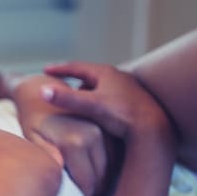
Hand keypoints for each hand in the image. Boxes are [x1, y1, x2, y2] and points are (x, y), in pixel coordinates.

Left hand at [23, 111, 109, 195]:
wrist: (39, 89)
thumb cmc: (30, 119)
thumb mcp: (32, 138)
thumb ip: (45, 154)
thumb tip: (59, 171)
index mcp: (74, 142)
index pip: (88, 180)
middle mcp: (93, 134)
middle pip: (103, 173)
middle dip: (99, 190)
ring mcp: (102, 126)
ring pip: (112, 163)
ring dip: (107, 178)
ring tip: (98, 190)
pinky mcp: (106, 122)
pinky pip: (115, 150)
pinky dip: (111, 163)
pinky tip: (103, 173)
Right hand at [41, 61, 171, 144]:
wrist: (154, 128)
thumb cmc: (122, 115)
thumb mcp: (91, 106)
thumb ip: (67, 99)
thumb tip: (43, 91)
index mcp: (105, 74)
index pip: (76, 67)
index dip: (59, 69)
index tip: (44, 69)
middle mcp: (118, 78)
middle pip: (89, 77)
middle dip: (73, 81)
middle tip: (58, 86)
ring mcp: (126, 90)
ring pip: (100, 89)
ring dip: (86, 94)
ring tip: (76, 103)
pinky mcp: (132, 102)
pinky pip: (108, 99)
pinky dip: (97, 104)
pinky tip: (94, 115)